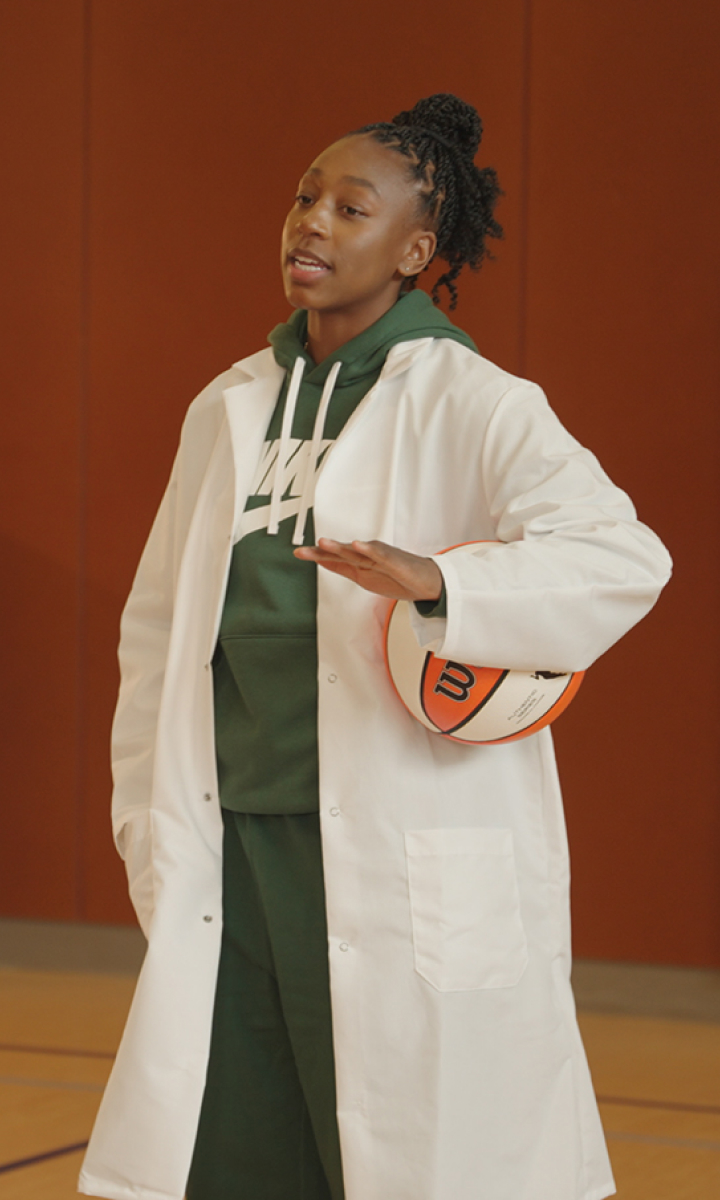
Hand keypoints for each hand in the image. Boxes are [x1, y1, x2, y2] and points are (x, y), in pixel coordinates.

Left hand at [293, 538, 442, 601]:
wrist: (425, 582)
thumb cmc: (397, 577)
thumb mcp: (363, 577)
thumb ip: (343, 568)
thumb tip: (321, 561)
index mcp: (359, 561)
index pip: (334, 558)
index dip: (316, 555)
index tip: (298, 553)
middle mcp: (367, 555)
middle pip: (341, 553)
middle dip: (322, 551)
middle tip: (303, 550)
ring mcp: (380, 557)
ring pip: (357, 551)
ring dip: (340, 547)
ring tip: (324, 543)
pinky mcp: (394, 560)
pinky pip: (380, 554)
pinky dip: (368, 549)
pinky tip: (358, 545)